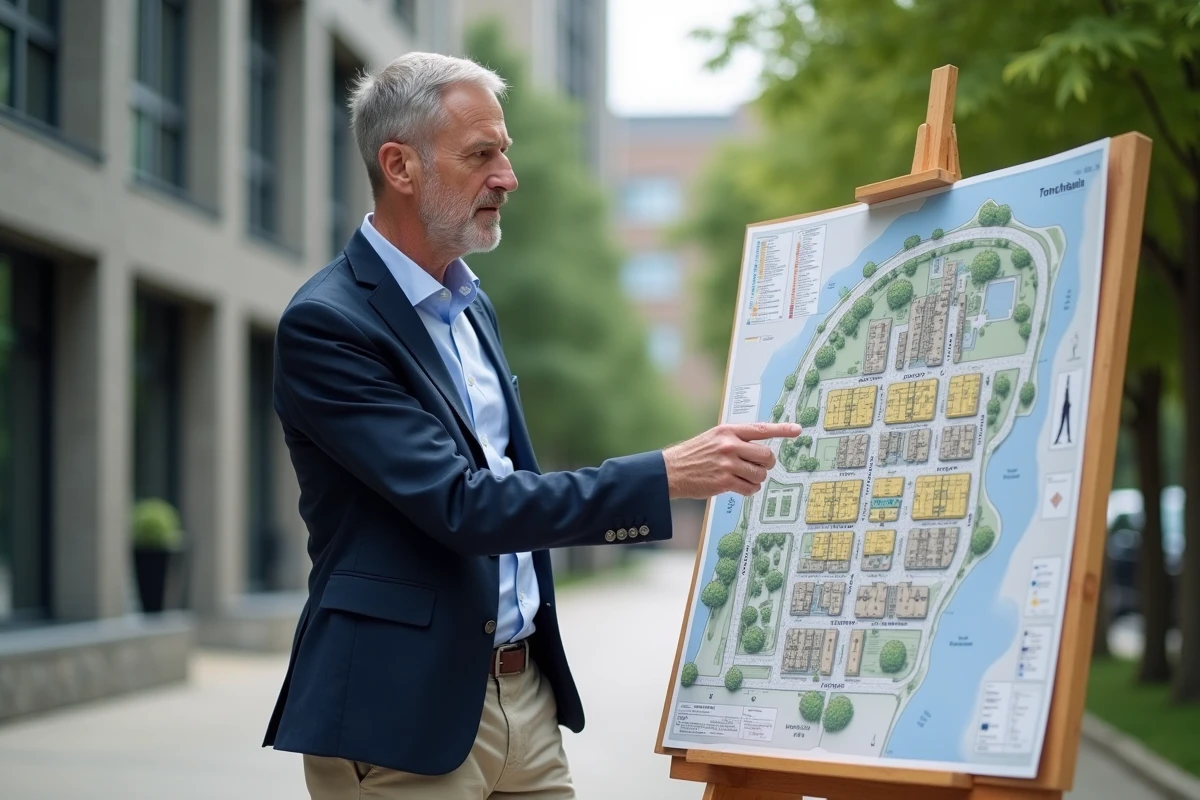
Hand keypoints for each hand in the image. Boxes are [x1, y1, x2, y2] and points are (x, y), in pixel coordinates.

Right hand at [662, 422, 801, 498]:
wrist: (671, 470)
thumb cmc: (694, 454)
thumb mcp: (714, 437)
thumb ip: (736, 438)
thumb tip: (761, 445)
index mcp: (728, 431)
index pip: (761, 429)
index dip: (782, 430)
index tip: (798, 430)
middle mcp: (729, 445)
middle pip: (766, 456)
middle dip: (767, 464)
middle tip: (760, 467)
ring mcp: (727, 464)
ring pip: (760, 474)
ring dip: (757, 479)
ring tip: (745, 477)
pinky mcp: (724, 482)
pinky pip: (750, 488)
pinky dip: (749, 490)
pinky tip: (740, 487)